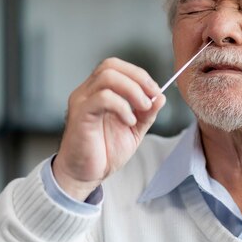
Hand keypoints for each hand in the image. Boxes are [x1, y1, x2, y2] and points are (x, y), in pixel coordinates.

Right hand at [52, 58, 164, 200]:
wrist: (85, 175)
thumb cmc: (104, 151)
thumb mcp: (134, 130)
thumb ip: (147, 114)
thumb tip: (160, 97)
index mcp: (98, 92)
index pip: (116, 67)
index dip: (139, 74)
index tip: (155, 91)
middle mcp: (87, 92)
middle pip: (111, 65)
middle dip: (138, 78)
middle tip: (151, 97)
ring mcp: (82, 101)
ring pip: (107, 77)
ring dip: (132, 90)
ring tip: (142, 109)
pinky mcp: (80, 115)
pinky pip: (102, 98)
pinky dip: (122, 106)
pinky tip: (129, 121)